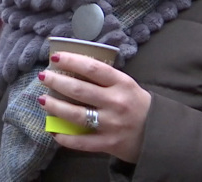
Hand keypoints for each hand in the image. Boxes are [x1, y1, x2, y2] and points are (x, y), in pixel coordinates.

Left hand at [37, 51, 151, 162]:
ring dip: (56, 106)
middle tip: (43, 76)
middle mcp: (116, 103)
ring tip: (42, 100)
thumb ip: (105, 78)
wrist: (159, 134)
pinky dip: (66, 138)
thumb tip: (73, 67)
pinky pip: (82, 142)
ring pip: (77, 115)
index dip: (72, 61)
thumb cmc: (137, 104)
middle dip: (57, 81)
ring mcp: (111, 124)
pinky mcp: (108, 144)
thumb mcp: (127, 85)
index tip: (56, 57)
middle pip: (80, 90)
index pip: (93, 69)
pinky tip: (53, 132)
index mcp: (122, 84)